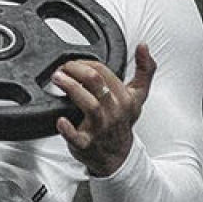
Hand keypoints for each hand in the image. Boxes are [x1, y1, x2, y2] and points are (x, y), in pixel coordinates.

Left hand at [53, 44, 156, 176]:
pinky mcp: (86, 143)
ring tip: (57, 79)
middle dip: (76, 70)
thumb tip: (143, 46)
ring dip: (71, 88)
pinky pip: (77, 137)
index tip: (73, 63)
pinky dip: (68, 129)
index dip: (85, 63)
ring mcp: (100, 128)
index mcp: (126, 98)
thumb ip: (145, 70)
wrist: (117, 156)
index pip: (104, 71)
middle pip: (96, 82)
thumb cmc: (123, 122)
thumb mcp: (138, 96)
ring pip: (89, 104)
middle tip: (62, 68)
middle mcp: (114, 111)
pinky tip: (61, 120)